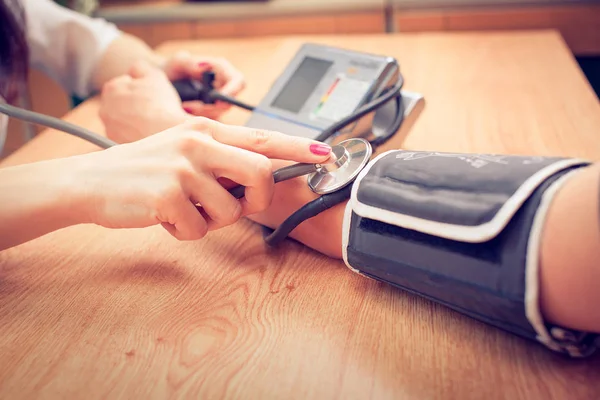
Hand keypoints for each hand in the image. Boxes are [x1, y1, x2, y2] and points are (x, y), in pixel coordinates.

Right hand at [73, 118, 334, 239]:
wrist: (90, 182)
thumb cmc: (142, 169)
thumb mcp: (182, 150)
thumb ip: (220, 158)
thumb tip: (260, 179)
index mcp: (204, 130)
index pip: (262, 137)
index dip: (297, 148)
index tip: (325, 155)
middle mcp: (198, 144)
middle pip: (260, 173)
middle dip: (258, 199)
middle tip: (240, 205)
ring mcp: (183, 169)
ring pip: (230, 211)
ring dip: (211, 220)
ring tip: (184, 209)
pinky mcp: (168, 197)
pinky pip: (199, 229)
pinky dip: (186, 232)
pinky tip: (165, 218)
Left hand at [99, 60, 188, 143]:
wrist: (167, 136)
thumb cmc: (161, 105)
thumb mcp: (155, 76)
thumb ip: (141, 67)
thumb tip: (135, 69)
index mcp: (111, 88)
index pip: (124, 83)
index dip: (140, 88)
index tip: (151, 95)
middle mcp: (104, 109)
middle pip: (121, 103)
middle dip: (134, 105)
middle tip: (153, 109)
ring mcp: (110, 130)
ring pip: (124, 122)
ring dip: (135, 121)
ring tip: (152, 123)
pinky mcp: (117, 145)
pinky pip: (126, 137)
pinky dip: (135, 136)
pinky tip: (149, 135)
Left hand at [161, 51, 244, 119]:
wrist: (164, 83)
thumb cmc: (171, 69)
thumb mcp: (175, 63)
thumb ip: (185, 61)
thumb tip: (201, 67)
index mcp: (221, 69)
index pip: (238, 81)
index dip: (232, 92)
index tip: (216, 100)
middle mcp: (224, 85)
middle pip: (229, 102)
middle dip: (211, 108)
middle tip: (190, 107)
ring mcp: (219, 100)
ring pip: (219, 113)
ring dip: (202, 114)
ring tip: (183, 107)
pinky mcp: (212, 112)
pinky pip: (212, 121)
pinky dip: (199, 120)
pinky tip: (185, 112)